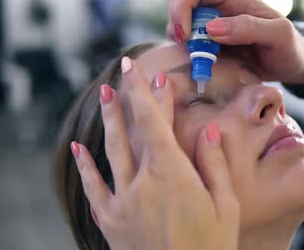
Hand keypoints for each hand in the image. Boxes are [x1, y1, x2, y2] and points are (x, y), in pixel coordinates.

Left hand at [70, 57, 239, 249]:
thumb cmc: (212, 248)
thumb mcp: (226, 205)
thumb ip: (215, 164)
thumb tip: (210, 128)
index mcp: (173, 174)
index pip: (155, 122)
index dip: (147, 94)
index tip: (141, 71)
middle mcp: (142, 182)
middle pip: (134, 131)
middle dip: (130, 98)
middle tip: (124, 73)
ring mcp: (123, 202)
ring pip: (112, 151)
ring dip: (109, 120)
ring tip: (104, 95)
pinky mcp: (111, 222)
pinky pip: (94, 188)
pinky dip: (85, 166)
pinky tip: (77, 148)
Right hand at [166, 0, 303, 83]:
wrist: (291, 66)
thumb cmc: (289, 47)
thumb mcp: (278, 36)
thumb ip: (248, 28)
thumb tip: (212, 28)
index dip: (183, 4)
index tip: (185, 33)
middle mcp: (220, 7)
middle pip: (183, 1)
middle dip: (176, 21)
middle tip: (184, 45)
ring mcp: (214, 26)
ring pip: (182, 21)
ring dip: (179, 38)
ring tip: (192, 55)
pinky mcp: (211, 44)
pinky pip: (189, 42)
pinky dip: (186, 51)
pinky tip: (198, 62)